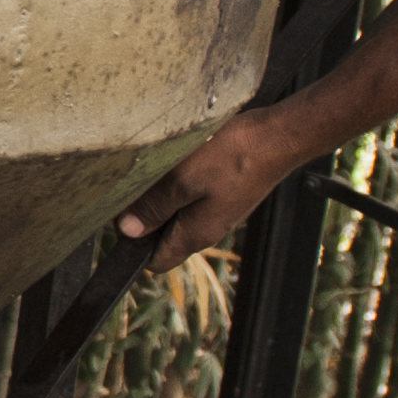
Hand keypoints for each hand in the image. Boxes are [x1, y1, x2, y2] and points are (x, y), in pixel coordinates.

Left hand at [116, 103, 322, 272]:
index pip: (157, 261)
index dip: (133, 246)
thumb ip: (155, 206)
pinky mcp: (224, 193)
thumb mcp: (184, 180)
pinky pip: (191, 198)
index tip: (118, 220)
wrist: (280, 136)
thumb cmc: (234, 156)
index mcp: (196, 235)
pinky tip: (173, 164)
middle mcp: (207, 229)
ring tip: (151, 173)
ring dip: (160, 199)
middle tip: (130, 188)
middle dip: (144, 219)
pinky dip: (177, 185)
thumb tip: (127, 230)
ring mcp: (218, 211)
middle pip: (164, 237)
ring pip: (177, 214)